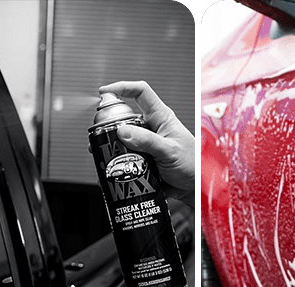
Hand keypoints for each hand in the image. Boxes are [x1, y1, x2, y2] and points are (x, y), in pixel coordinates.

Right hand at [98, 81, 194, 205]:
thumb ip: (147, 141)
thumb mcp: (169, 150)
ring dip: (111, 146)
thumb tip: (123, 131)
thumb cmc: (193, 166)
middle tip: (99, 134)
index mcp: (161, 117)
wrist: (195, 190)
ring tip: (102, 153)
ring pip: (123, 139)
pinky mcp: (143, 160)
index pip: (140, 92)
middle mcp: (152, 128)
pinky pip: (126, 157)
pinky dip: (117, 162)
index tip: (105, 92)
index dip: (122, 87)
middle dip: (110, 124)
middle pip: (125, 117)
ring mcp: (147, 144)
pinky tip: (113, 167)